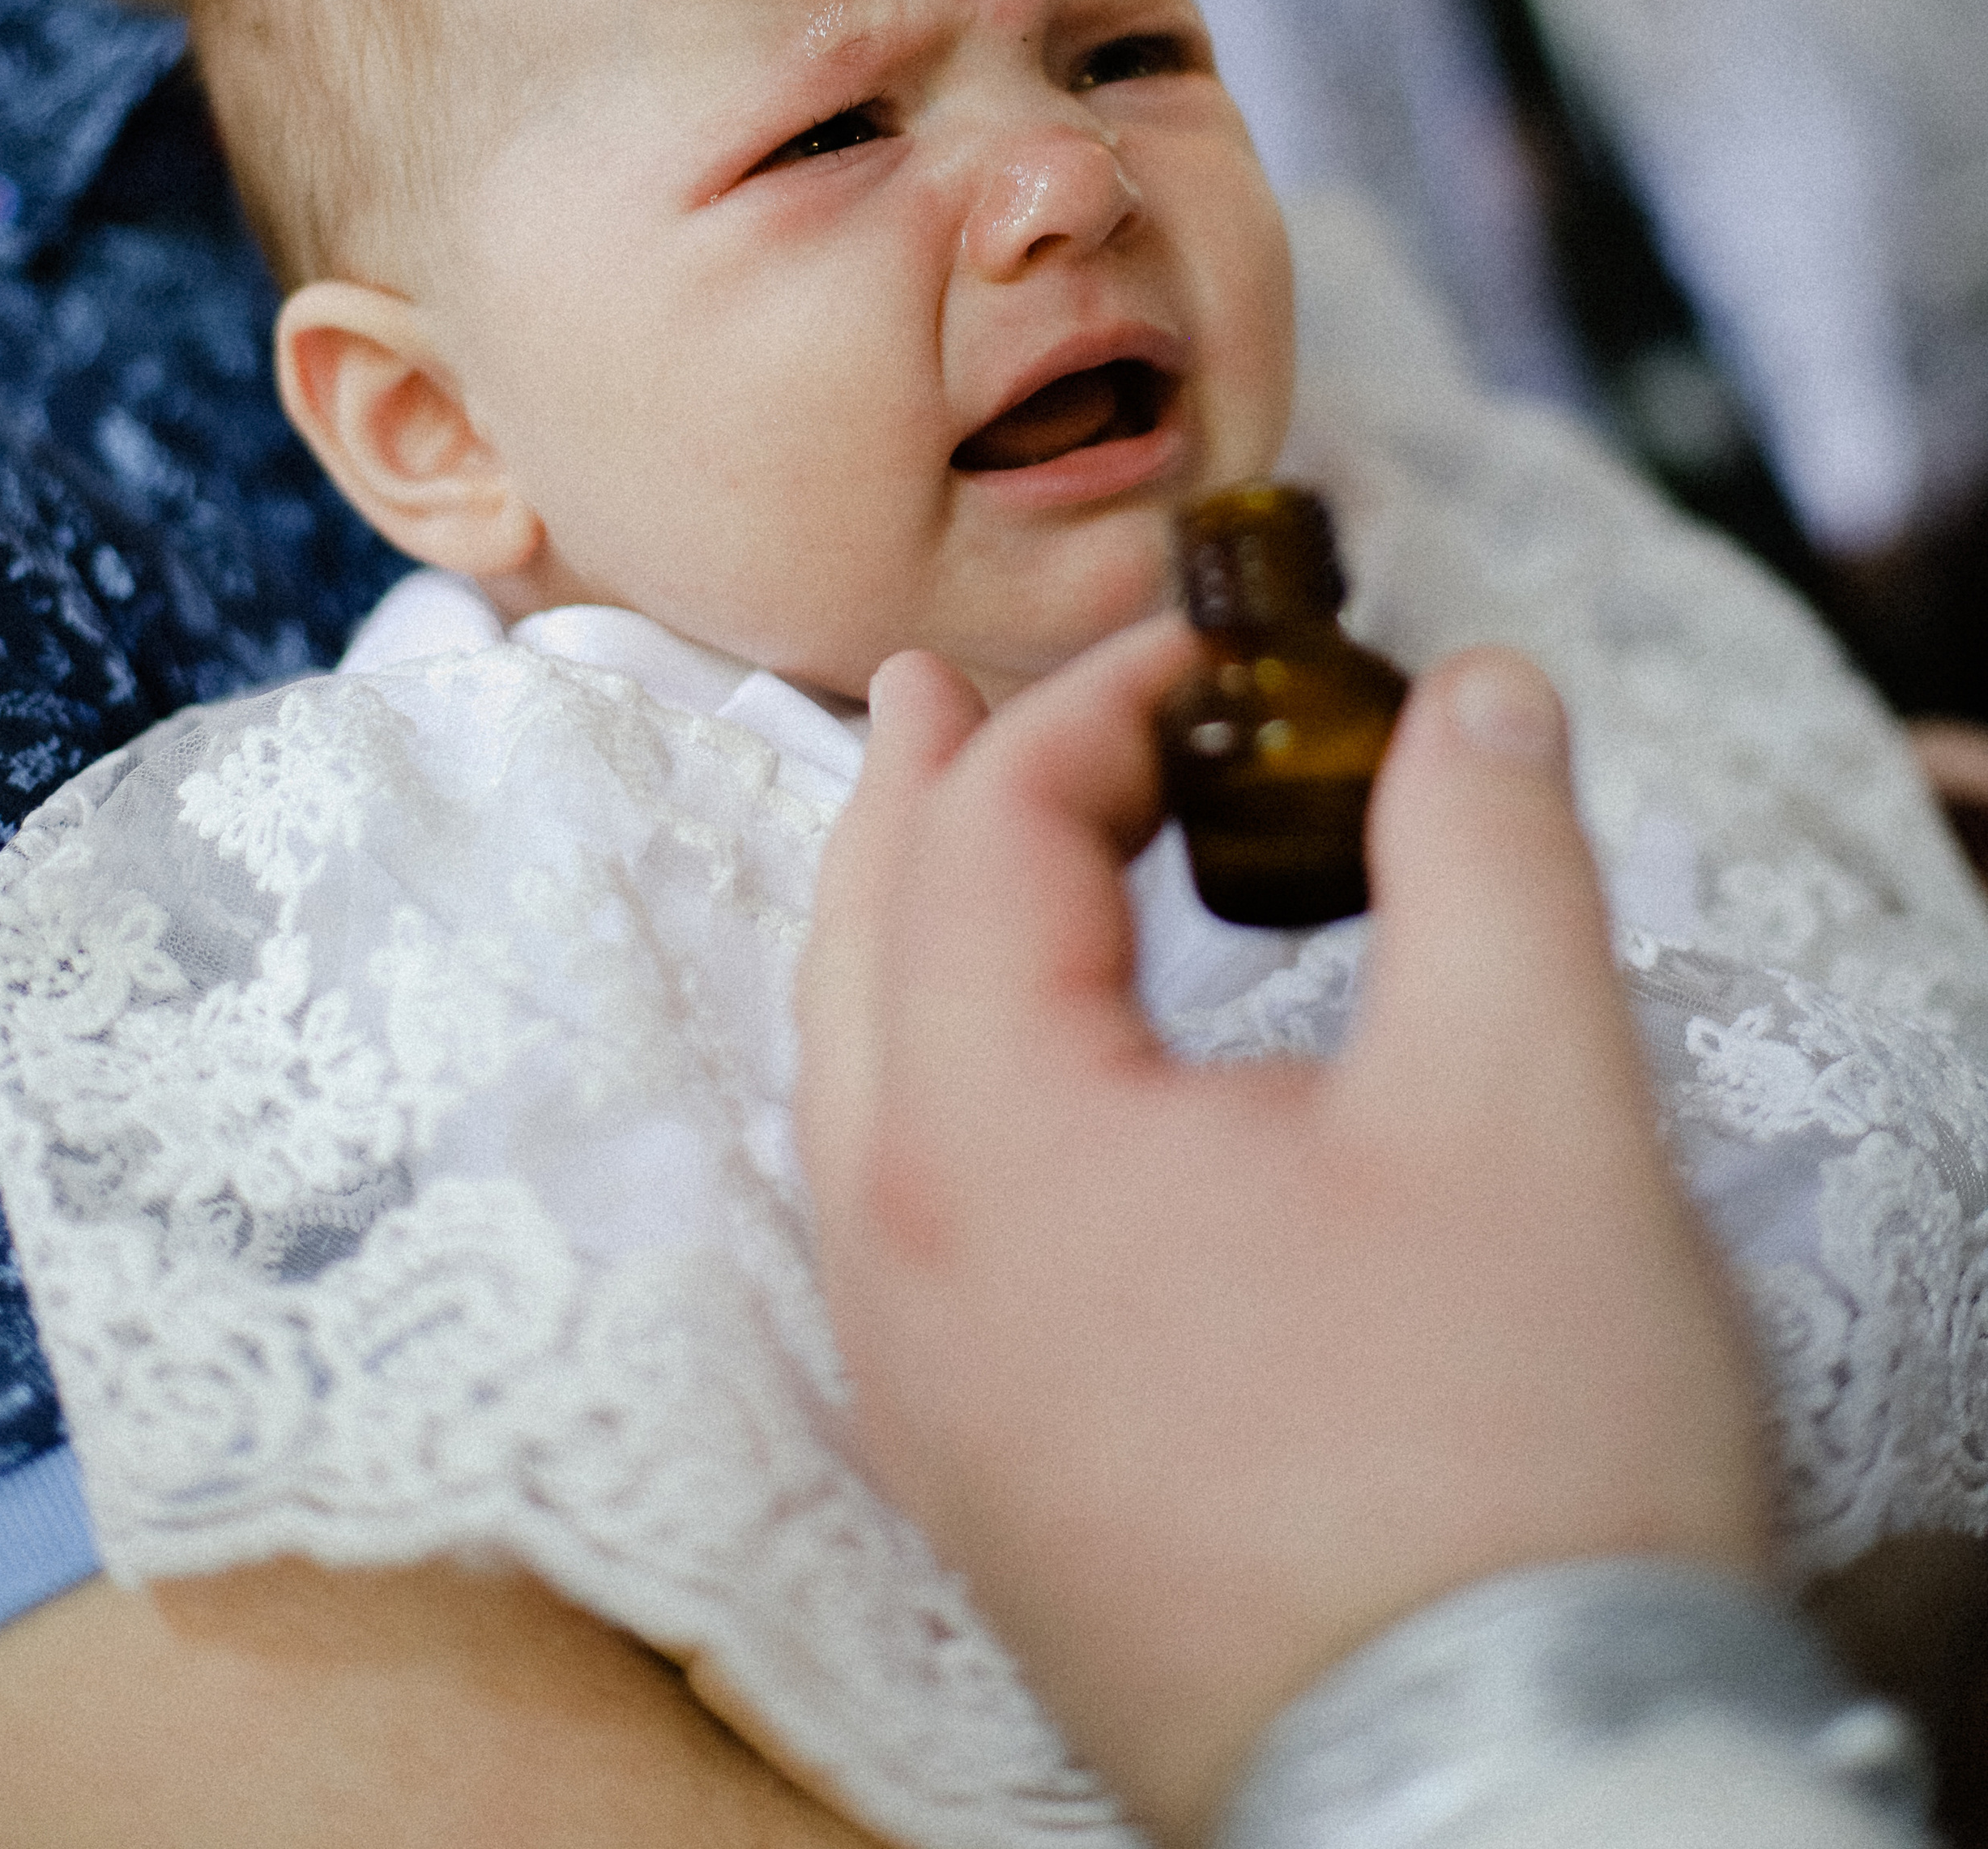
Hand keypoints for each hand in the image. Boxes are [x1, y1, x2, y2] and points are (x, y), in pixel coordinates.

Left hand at [796, 623, 1767, 1848]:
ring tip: (947, 852)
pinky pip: (893, 1223)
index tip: (1215, 657)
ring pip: (855, 1099)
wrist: (1510, 1811)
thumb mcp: (1534, 1100)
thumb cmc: (1506, 1467)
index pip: (987, 839)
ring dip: (901, 943)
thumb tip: (1473, 694)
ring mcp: (925, 1396)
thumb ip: (1487, 850)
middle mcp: (898, 1267)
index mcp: (985, 1141)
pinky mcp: (983, 1487)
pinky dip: (929, 1090)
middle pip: (859, 957)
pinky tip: (998, 1092)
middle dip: (914, 798)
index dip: (1096, 710)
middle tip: (940, 690)